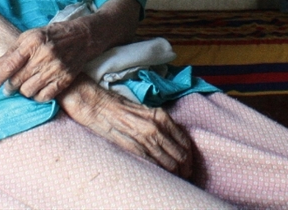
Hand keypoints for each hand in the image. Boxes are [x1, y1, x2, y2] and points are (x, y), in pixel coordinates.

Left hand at [0, 19, 94, 101]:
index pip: (8, 66)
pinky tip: (38, 89)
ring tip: (27, 84)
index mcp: (32, 43)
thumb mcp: (30, 36)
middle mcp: (43, 55)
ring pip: (29, 91)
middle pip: (17, 81)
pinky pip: (44, 96)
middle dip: (9, 87)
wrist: (83, 37)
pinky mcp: (65, 78)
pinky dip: (37, 96)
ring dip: (24, 91)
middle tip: (10, 87)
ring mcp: (56, 68)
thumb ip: (11, 51)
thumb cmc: (52, 35)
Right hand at [59, 76, 193, 178]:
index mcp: (162, 117)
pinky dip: (159, 173)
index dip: (189, 157)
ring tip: (176, 179)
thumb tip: (174, 142)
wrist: (98, 106)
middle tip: (185, 176)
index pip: (185, 142)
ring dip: (175, 174)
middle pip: (180, 155)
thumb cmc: (120, 108)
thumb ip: (161, 125)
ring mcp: (145, 138)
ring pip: (169, 163)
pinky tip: (161, 177)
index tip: (188, 165)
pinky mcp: (133, 148)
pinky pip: (152, 165)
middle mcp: (157, 127)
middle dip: (185, 168)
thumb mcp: (147, 112)